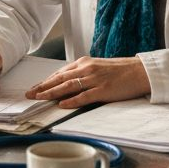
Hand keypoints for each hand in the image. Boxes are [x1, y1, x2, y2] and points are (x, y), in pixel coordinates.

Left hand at [25, 56, 150, 108]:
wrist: (140, 71)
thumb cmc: (120, 71)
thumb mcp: (97, 68)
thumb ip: (82, 74)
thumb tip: (67, 85)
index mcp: (84, 63)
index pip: (59, 73)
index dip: (45, 81)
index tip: (34, 88)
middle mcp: (86, 69)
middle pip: (59, 79)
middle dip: (42, 87)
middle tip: (29, 95)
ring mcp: (94, 79)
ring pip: (67, 87)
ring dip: (51, 93)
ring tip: (39, 98)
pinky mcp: (103, 90)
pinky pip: (84, 96)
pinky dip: (71, 100)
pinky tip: (61, 104)